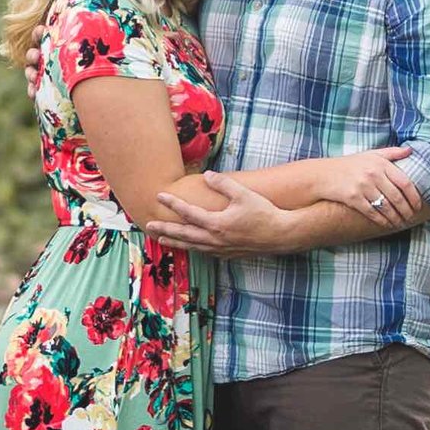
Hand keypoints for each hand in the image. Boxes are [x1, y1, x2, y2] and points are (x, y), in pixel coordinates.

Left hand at [152, 171, 303, 257]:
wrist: (281, 235)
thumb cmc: (264, 212)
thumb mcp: (244, 194)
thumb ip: (223, 184)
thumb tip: (207, 174)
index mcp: (216, 224)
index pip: (188, 213)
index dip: (172, 203)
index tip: (159, 196)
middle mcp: (215, 239)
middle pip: (184, 235)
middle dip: (165, 229)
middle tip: (148, 226)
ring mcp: (221, 249)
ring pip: (192, 246)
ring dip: (176, 242)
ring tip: (162, 240)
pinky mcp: (228, 254)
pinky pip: (204, 252)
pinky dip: (193, 249)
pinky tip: (190, 247)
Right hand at [315, 148, 429, 231]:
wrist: (324, 174)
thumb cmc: (349, 165)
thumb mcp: (370, 154)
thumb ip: (391, 153)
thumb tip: (410, 150)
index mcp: (380, 163)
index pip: (404, 182)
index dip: (414, 197)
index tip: (418, 206)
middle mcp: (373, 174)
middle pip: (397, 197)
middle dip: (407, 211)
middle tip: (411, 218)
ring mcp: (363, 187)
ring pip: (386, 207)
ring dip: (396, 218)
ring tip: (401, 223)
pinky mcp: (353, 198)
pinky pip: (373, 213)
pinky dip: (382, 221)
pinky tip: (387, 224)